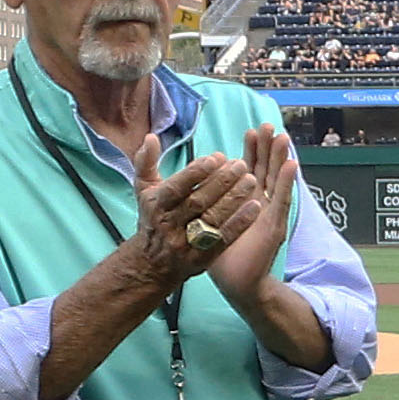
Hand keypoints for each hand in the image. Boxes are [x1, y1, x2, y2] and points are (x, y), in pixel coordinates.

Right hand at [131, 150, 253, 290]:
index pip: (176, 188)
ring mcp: (186, 244)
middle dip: (221, 182)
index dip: (195, 174)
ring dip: (234, 199)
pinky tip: (255, 207)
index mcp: (155, 205)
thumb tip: (151, 137)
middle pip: (198, 202)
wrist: (152, 263)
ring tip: (251, 180)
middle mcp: (169, 225)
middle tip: (241, 165)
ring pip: (213, 219)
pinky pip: (223, 239)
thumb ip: (145, 162)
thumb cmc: (152, 217)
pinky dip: (240, 223)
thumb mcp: (143, 190)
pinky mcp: (202, 258)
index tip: (215, 158)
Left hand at [201, 126, 296, 301]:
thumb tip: (189, 184)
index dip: (251, 151)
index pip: (249, 169)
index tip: (250, 132)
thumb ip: (201, 201)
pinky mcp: (275, 225)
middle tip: (267, 125)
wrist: (235, 281)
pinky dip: (287, 181)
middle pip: (265, 170)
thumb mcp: (206, 221)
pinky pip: (282, 199)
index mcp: (243, 200)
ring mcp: (270, 213)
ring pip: (276, 179)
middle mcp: (260, 203)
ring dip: (280, 158)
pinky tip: (291, 164)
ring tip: (282, 136)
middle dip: (267, 148)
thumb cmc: (220, 252)